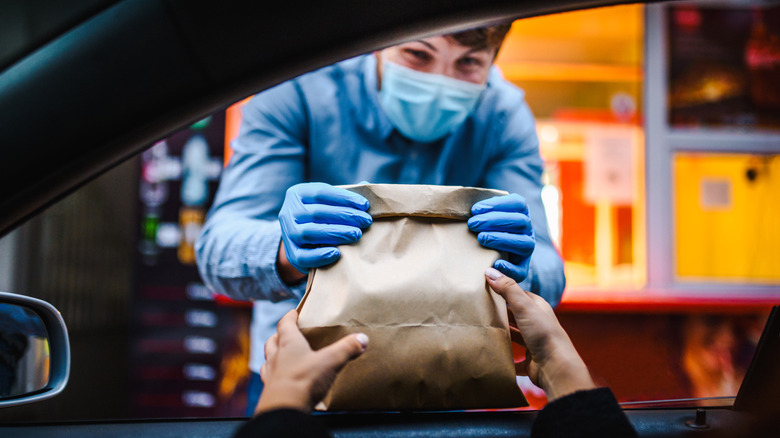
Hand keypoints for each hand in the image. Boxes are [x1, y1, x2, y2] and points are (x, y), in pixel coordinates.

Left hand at [256, 310, 368, 413]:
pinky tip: (281, 380)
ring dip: (273, 356)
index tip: (293, 313)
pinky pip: (269, 380)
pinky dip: (274, 377)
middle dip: (278, 336)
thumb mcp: (330, 361)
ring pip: (268, 360)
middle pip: (272, 342)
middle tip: (285, 334)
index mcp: (289, 344)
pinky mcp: (270, 392)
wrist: (284, 409)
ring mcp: (271, 375)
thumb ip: (346, 349)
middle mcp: (276, 357)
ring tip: (280, 357)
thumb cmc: (304, 380)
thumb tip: (362, 339)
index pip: (285, 324)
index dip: (289, 317)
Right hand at [278, 182, 371, 274]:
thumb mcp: (330, 202)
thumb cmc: (324, 217)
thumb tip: (366, 186)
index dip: (344, 198)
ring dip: (335, 233)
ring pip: (309, 232)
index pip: (321, 192)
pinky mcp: (291, 253)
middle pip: (317, 213)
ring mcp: (287, 233)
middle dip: (345, 216)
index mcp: (298, 193)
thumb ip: (345, 196)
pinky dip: (320, 255)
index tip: (365, 205)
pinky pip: (302, 256)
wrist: (305, 241)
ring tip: (356, 234)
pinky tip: (338, 253)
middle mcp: (288, 211)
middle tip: (365, 221)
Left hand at [468, 194, 534, 281]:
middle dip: (494, 220)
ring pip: (524, 243)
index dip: (498, 204)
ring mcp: (526, 251)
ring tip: (480, 238)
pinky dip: (509, 267)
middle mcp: (527, 232)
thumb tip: (467, 206)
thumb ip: (479, 211)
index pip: (518, 203)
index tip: (475, 209)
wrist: (485, 261)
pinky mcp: (522, 270)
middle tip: (472, 224)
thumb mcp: (482, 218)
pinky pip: (521, 270)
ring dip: (501, 239)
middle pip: (521, 221)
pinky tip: (495, 263)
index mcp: (521, 215)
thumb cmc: (480, 232)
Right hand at [485, 268, 593, 400]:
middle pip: (515, 315)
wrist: (556, 367)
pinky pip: (513, 357)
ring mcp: (533, 342)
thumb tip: (489, 271)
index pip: (519, 295)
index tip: (486, 288)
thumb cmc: (544, 333)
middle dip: (500, 313)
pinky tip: (492, 354)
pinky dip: (504, 356)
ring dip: (501, 333)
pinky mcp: (529, 360)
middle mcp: (537, 324)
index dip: (504, 291)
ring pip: (514, 335)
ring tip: (482, 329)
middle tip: (479, 308)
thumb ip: (507, 289)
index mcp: (538, 308)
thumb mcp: (524, 306)